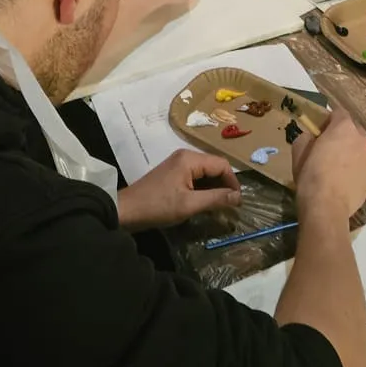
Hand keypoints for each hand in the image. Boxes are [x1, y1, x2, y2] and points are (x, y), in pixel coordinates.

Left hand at [118, 150, 241, 230]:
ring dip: (214, 187)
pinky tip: (204, 202)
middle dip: (224, 184)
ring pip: (205, 172)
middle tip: (230, 205)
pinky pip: (195, 177)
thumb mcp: (189, 205)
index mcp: (190, 159)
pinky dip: (203, 188)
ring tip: (220, 205)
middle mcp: (185, 156)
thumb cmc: (158, 206)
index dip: (233, 182)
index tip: (238, 201)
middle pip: (214, 166)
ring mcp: (178, 163)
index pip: (222, 164)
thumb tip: (238, 197)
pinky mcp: (173, 173)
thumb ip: (216, 199)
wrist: (127, 210)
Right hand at [292, 109, 365, 219]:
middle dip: (341, 134)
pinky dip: (354, 168)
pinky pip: (362, 166)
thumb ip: (306, 136)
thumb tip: (312, 136)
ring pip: (359, 148)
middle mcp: (362, 139)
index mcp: (344, 127)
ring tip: (336, 166)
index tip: (319, 130)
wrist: (327, 206)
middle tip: (327, 147)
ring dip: (349, 151)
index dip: (327, 120)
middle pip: (352, 129)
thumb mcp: (299, 150)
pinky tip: (343, 180)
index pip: (338, 112)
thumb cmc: (311, 174)